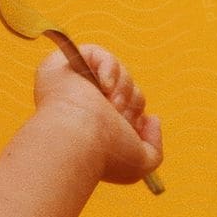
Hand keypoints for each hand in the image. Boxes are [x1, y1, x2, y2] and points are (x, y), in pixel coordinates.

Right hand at [33, 44, 162, 185]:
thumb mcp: (141, 162)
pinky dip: (110, 68)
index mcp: (96, 126)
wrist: (80, 140)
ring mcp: (70, 85)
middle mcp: (82, 106)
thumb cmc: (107, 154)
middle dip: (132, 103)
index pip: (128, 108)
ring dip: (124, 89)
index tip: (131, 128)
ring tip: (111, 106)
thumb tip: (152, 119)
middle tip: (118, 117)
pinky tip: (104, 87)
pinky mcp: (61, 64)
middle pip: (127, 89)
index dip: (136, 115)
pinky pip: (98, 54)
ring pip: (118, 72)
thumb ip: (154, 145)